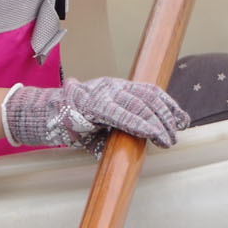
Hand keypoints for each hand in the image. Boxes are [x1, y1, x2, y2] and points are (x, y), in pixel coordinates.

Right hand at [3, 77, 189, 152]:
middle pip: (148, 98)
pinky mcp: (93, 106)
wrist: (45, 117)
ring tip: (167, 139)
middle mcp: (112, 86)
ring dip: (157, 124)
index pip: (149, 91)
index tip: (182, 119)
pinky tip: (150, 133)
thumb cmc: (75, 122)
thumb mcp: (104, 123)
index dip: (169, 105)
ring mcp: (103, 94)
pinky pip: (121, 115)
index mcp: (117, 87)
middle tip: (177, 134)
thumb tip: (143, 141)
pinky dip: (139, 124)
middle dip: (167, 117)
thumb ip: (122, 127)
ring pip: (139, 105)